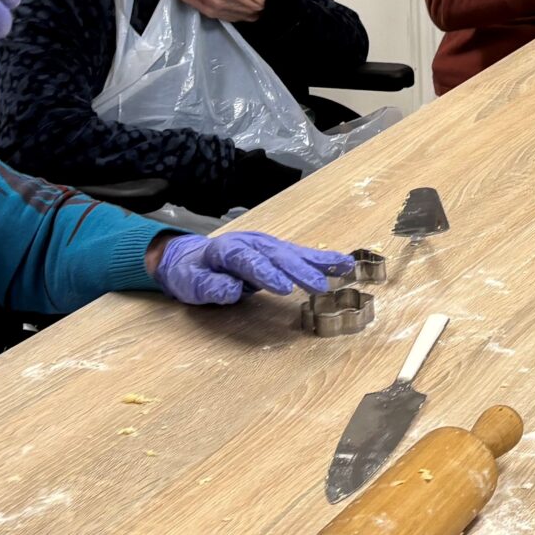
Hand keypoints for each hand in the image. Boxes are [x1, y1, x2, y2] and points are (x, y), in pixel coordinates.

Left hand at [154, 231, 352, 303]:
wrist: (190, 259)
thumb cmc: (190, 273)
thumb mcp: (190, 284)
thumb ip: (210, 287)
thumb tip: (231, 290)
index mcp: (227, 250)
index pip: (250, 261)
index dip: (267, 274)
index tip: (285, 288)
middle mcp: (251, 243)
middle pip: (278, 256)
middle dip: (299, 270)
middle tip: (319, 287)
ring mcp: (265, 245)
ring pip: (293, 252)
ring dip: (318, 262)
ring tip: (344, 268)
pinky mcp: (275, 252)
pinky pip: (299, 255)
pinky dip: (322, 259)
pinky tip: (342, 264)